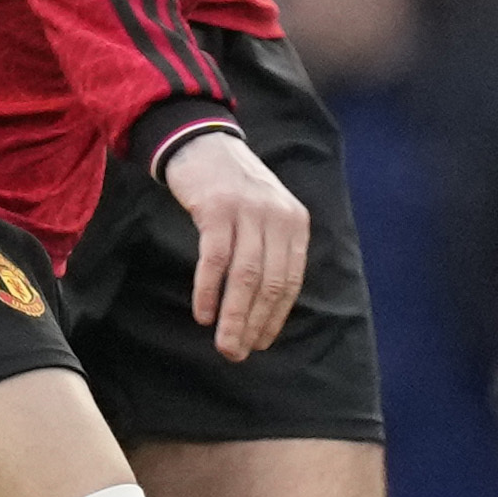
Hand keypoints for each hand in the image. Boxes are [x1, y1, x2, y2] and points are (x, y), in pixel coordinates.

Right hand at [164, 122, 312, 357]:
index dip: (275, 317)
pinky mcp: (217, 208)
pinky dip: (208, 290)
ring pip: (245, 277)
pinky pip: (215, 259)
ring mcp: (248, 211)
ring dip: (233, 317)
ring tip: (223, 345)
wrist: (202, 142)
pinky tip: (203, 314)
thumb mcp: (266, 213)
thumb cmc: (232, 188)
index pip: (290, 281)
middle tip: (237, 354)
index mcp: (294, 223)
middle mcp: (277, 217)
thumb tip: (263, 308)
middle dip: (254, 325)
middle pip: (269, 283)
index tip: (261, 343)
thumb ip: (271, 250)